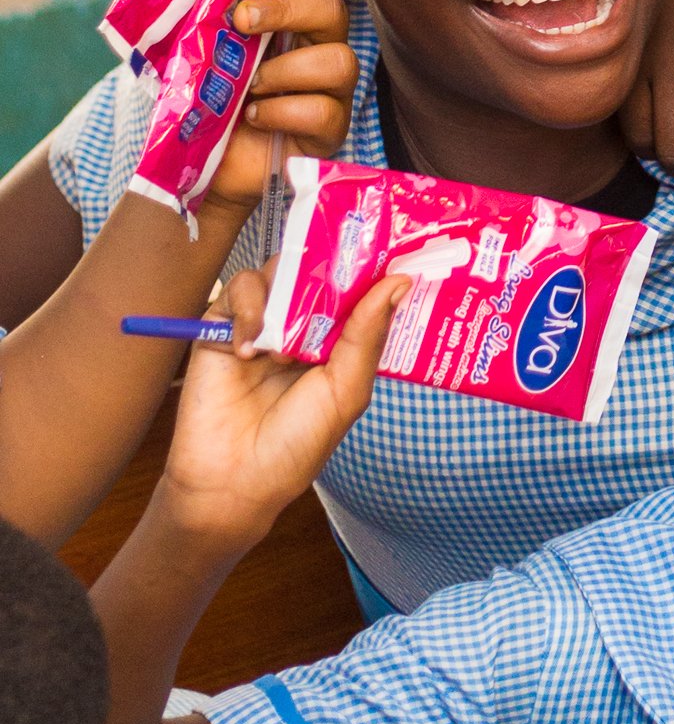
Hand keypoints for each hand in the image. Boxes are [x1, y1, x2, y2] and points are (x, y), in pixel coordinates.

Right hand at [156, 268, 405, 558]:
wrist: (231, 481)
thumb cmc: (297, 444)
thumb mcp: (345, 391)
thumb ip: (368, 335)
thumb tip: (400, 282)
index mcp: (339, 338)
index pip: (357, 286)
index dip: (369, 266)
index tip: (385, 242)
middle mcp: (302, 324)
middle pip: (317, 268)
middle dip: (326, 267)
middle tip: (332, 275)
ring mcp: (263, 322)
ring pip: (278, 270)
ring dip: (284, 298)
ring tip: (282, 350)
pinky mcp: (222, 327)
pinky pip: (237, 290)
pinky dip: (248, 311)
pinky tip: (248, 351)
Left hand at [200, 0, 357, 220]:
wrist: (201, 166)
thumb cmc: (205, 102)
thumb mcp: (198, 54)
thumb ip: (204, 21)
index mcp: (295, 22)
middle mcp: (320, 48)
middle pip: (334, 9)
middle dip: (289, 8)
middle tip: (243, 20)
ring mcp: (331, 92)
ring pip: (341, 61)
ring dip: (288, 68)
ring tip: (250, 84)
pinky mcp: (328, 132)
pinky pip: (325, 112)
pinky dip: (284, 111)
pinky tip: (254, 116)